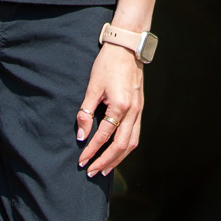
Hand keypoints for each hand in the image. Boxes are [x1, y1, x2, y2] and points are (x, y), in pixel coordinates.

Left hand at [75, 40, 143, 175]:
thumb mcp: (93, 87)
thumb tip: (82, 135)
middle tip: (92, 172)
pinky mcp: (140, 108)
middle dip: (106, 162)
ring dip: (118, 158)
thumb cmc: (107, 64)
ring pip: (132, 143)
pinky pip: (135, 134)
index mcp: (121, 106)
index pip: (104, 136)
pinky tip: (116, 153)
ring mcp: (139, 110)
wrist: (126, 47)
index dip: (91, 150)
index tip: (81, 161)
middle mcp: (133, 111)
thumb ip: (86, 112)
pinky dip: (125, 147)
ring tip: (104, 169)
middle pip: (121, 146)